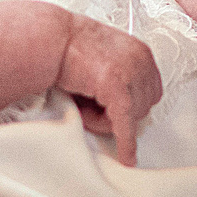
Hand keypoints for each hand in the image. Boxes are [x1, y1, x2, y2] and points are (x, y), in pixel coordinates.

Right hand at [46, 1, 162, 165]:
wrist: (47, 38)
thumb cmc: (66, 47)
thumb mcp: (102, 55)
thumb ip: (117, 74)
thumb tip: (116, 105)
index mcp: (140, 52)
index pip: (150, 91)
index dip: (130, 105)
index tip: (112, 109)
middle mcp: (141, 61)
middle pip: (143, 106)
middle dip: (119, 114)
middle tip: (89, 108)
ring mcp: (130, 73)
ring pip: (132, 117)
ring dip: (107, 120)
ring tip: (82, 107)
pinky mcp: (115, 88)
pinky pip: (125, 124)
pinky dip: (126, 143)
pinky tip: (126, 157)